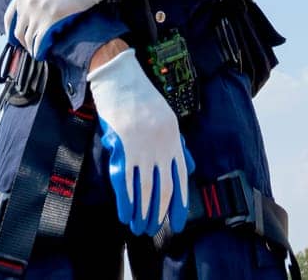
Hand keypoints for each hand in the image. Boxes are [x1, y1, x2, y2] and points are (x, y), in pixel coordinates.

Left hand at [0, 0, 114, 58]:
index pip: (9, 16)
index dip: (10, 30)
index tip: (14, 37)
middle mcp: (28, 0)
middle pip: (18, 30)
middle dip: (22, 41)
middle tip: (29, 46)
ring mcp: (39, 10)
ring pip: (28, 38)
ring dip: (31, 48)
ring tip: (37, 51)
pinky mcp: (52, 19)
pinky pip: (40, 42)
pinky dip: (39, 50)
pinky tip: (42, 54)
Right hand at [87, 49, 193, 236]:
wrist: (119, 78)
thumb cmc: (142, 98)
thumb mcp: (168, 119)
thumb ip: (178, 145)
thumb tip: (187, 166)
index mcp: (173, 139)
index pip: (179, 179)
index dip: (178, 203)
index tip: (177, 222)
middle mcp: (161, 146)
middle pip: (162, 188)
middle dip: (158, 212)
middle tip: (152, 229)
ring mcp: (141, 147)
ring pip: (143, 188)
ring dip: (141, 212)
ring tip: (138, 228)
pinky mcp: (122, 146)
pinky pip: (124, 180)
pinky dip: (125, 200)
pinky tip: (125, 214)